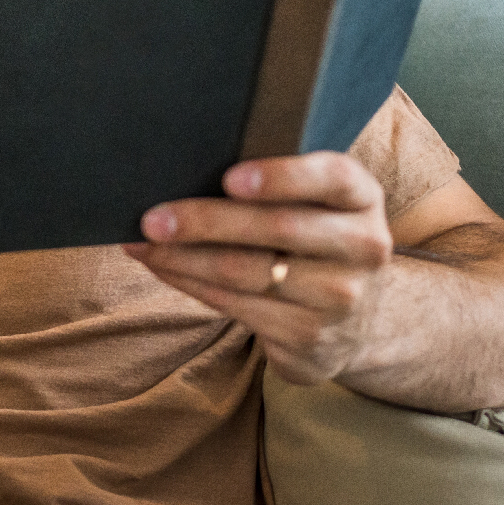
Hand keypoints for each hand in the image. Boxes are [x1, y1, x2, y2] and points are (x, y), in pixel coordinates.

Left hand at [122, 151, 393, 384]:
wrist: (354, 323)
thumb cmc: (312, 243)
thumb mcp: (316, 208)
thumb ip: (275, 186)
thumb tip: (182, 169)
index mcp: (362, 198)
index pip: (333, 177)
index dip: (282, 176)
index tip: (229, 178)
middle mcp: (362, 247)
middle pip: (278, 228)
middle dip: (206, 222)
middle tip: (152, 218)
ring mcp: (339, 297)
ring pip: (246, 271)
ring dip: (182, 257)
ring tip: (140, 243)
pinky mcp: (308, 335)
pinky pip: (234, 304)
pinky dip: (189, 282)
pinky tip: (160, 266)